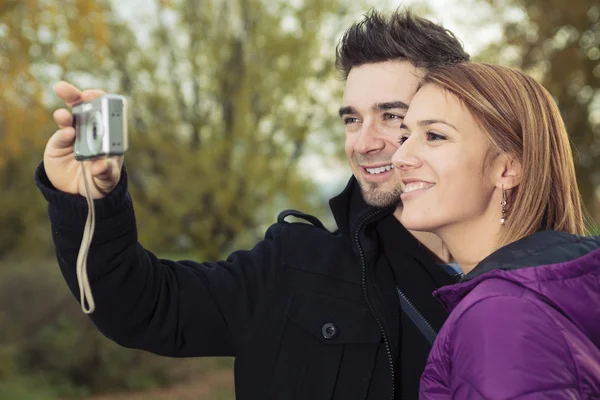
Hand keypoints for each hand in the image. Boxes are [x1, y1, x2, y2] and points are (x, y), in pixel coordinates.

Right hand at [43, 81, 123, 198]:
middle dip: (74, 95)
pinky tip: (67, 135)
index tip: (94, 95)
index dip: (99, 98)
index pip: (104, 109)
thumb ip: (106, 172)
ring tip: (63, 117)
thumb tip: (101, 166)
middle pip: (82, 106)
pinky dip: (63, 134)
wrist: (80, 192)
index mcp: (106, 132)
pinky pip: (60, 137)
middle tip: (67, 90)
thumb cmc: (101, 180)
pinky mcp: (58, 145)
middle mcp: (89, 129)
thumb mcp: (107, 179)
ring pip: (67, 119)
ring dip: (64, 115)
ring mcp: (73, 135)